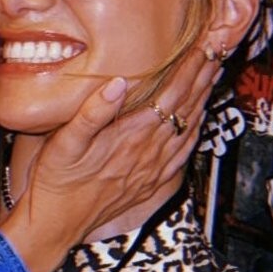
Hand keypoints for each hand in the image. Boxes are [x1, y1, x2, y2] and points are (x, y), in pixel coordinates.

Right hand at [7, 38, 219, 260]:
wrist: (57, 224)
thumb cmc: (56, 182)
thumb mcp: (64, 142)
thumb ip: (92, 112)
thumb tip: (117, 84)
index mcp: (131, 136)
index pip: (172, 94)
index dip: (190, 69)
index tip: (202, 48)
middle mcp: (148, 152)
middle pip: (187, 108)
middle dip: (203, 78)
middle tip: (216, 53)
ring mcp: (153, 170)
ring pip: (189, 129)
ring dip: (203, 101)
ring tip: (213, 78)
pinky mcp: (151, 184)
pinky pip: (183, 154)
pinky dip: (195, 133)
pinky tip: (198, 123)